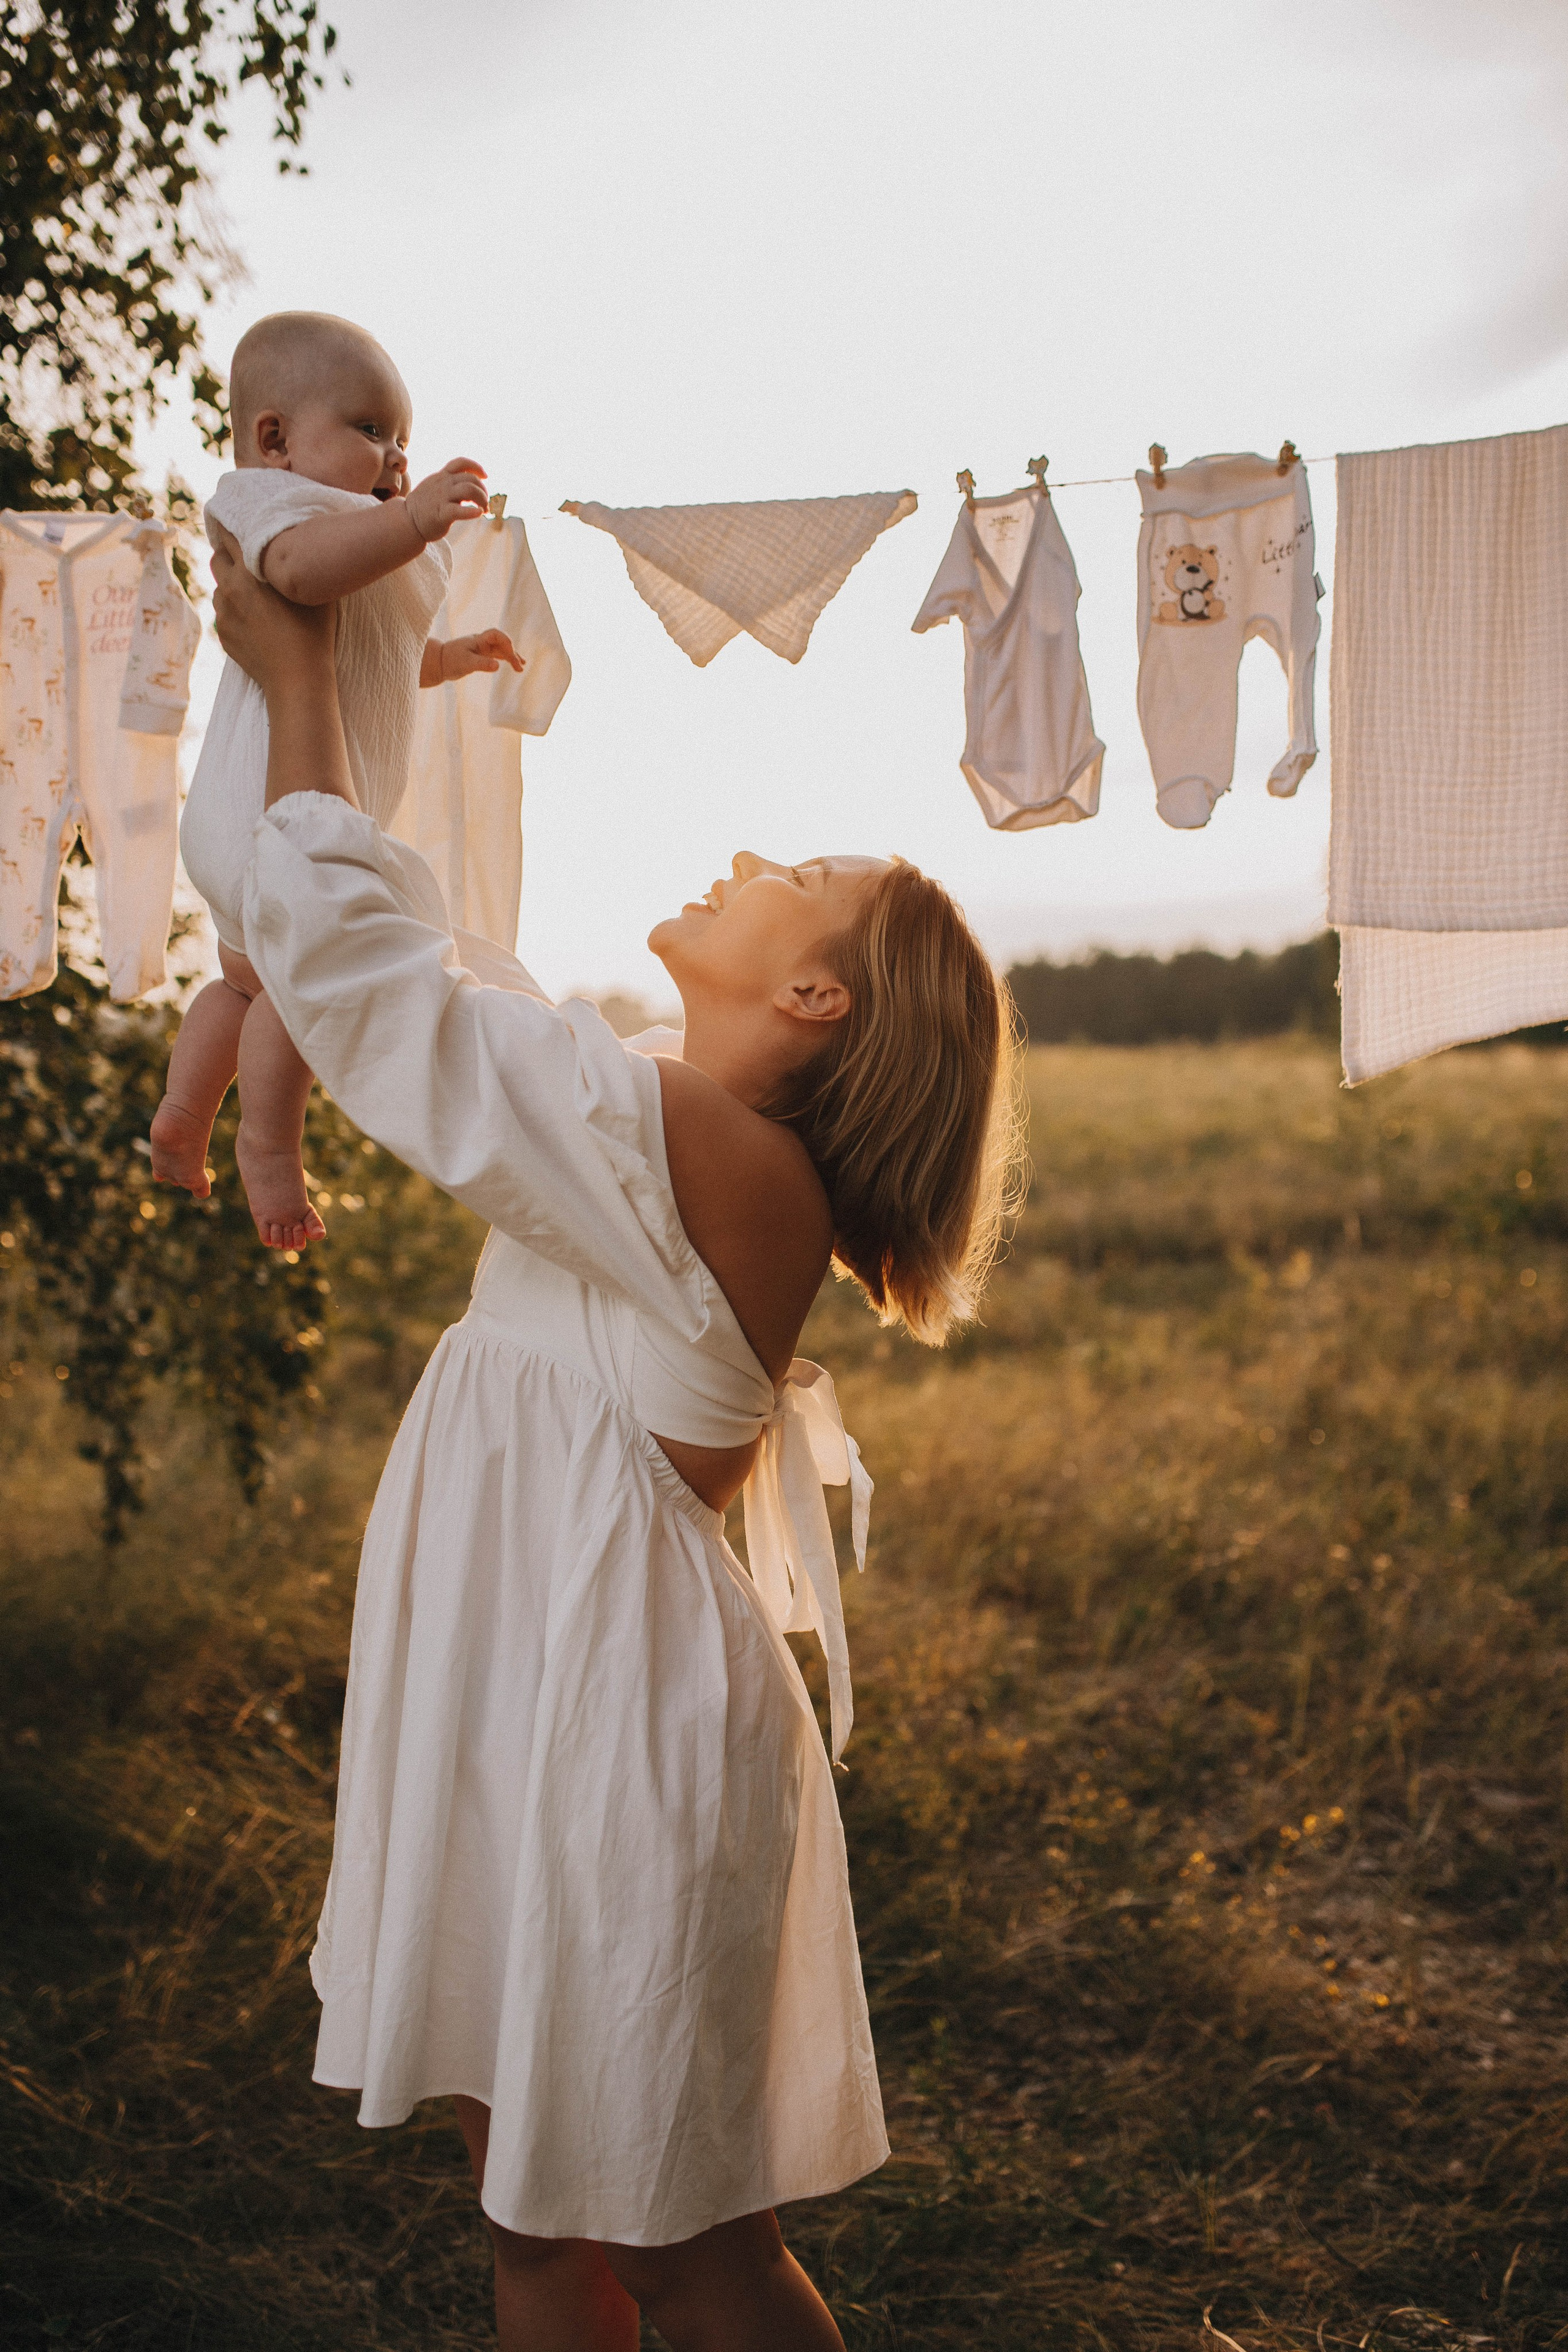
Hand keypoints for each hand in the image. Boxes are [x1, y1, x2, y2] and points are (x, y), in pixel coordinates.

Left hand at [210, 520, 336, 691]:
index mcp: (249, 572)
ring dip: (230, 585)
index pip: (230, 536)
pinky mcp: (223, 635)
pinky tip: (255, 620)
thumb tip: (290, 547)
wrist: (297, 679)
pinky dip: (234, 611)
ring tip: (253, 595)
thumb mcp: (310, 590)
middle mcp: (230, 589)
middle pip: (216, 558)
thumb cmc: (312, 633)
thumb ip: (293, 563)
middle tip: (245, 559)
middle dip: (228, 555)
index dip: (235, 530)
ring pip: (218, 588)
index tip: (242, 529)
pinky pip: (224, 614)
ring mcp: (223, 614)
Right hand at [405, 458, 489, 544]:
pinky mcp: (441, 514)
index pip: (460, 463)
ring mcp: (442, 498)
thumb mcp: (435, 487)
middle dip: (483, 490)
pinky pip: (460, 510)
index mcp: (442, 477)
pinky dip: (472, 512)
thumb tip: (469, 485)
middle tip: (485, 503)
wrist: (407, 521)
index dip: (476, 467)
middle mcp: (443, 484)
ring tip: (484, 509)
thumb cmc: (424, 506)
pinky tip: (478, 513)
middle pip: (470, 479)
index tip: (485, 476)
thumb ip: (449, 483)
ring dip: (482, 499)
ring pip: (469, 490)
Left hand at [441, 628, 525, 679]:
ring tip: (521, 667)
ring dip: (512, 657)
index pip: (497, 635)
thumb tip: (497, 665)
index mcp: (479, 639)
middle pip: (502, 643)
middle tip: (519, 667)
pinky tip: (513, 665)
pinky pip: (497, 655)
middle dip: (512, 653)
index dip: (507, 643)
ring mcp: (483, 649)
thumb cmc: (450, 661)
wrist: (438, 663)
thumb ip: (482, 664)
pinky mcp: (481, 656)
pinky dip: (506, 659)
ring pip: (501, 650)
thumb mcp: (466, 663)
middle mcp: (482, 642)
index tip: (511, 657)